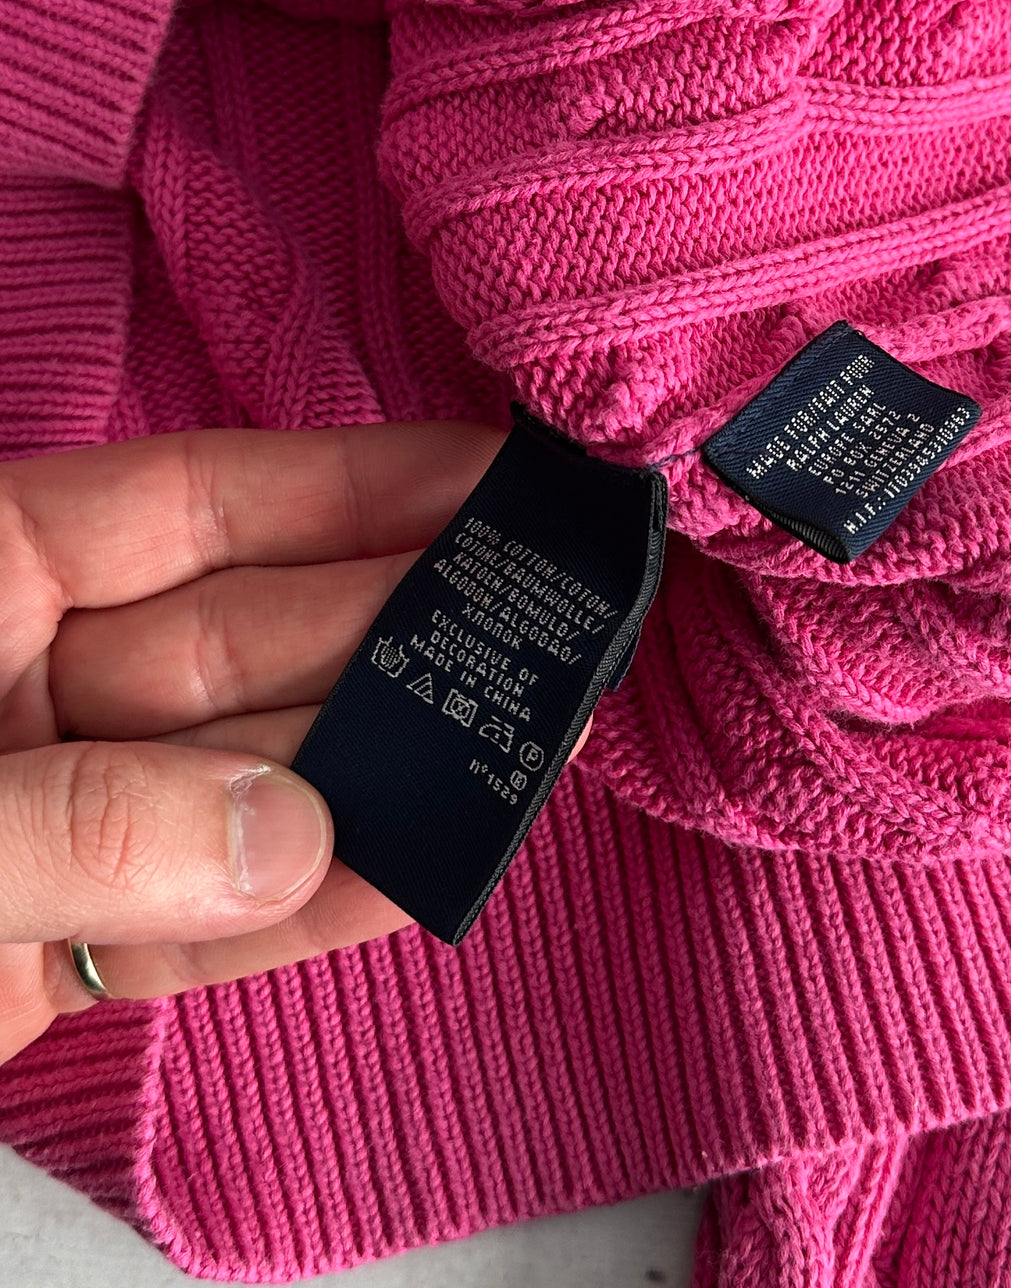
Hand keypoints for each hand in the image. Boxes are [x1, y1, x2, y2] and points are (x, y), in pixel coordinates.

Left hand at [0, 422, 504, 1065]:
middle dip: (399, 636)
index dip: (345, 488)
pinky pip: (206, 916)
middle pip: (248, 642)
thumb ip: (77, 822)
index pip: (187, 506)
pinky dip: (304, 908)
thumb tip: (289, 832)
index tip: (484, 480)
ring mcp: (58, 813)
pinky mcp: (64, 941)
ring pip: (250, 780)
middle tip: (548, 626)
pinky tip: (419, 877)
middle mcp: (28, 682)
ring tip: (523, 750)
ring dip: (381, 777)